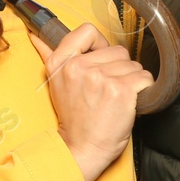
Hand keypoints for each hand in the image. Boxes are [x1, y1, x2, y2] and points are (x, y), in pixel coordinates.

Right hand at [29, 22, 151, 180]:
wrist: (82, 149)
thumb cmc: (74, 119)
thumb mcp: (55, 84)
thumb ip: (48, 56)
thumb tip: (35, 36)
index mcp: (61, 62)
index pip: (88, 31)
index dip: (100, 44)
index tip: (100, 59)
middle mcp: (78, 67)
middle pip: (117, 50)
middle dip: (119, 68)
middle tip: (107, 90)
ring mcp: (100, 78)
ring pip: (133, 65)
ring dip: (131, 80)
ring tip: (116, 98)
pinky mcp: (120, 91)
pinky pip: (144, 78)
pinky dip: (144, 89)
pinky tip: (130, 101)